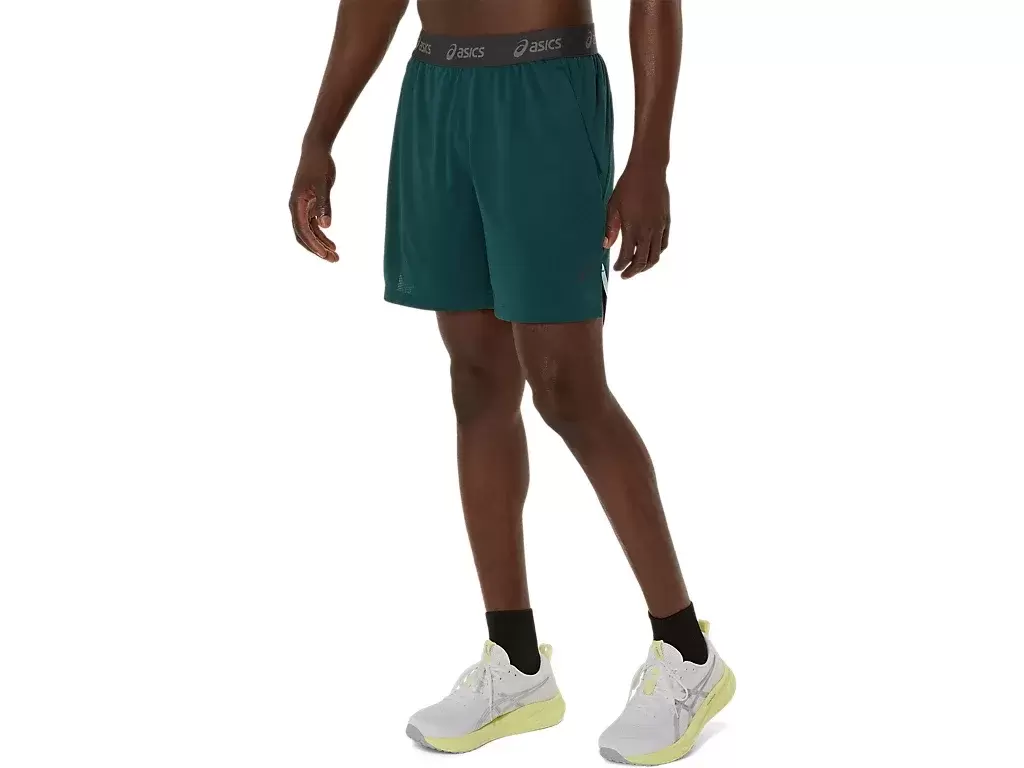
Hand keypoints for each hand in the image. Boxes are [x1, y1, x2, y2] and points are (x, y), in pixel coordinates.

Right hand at [289, 144, 337, 261]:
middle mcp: (296, 208)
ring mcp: (302, 208)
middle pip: (304, 235)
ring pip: (309, 232)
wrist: (316, 151)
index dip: (313, 244)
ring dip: (321, 244)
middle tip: (334, 259)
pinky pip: (313, 226)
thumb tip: (326, 226)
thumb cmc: (318, 166)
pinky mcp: (309, 206)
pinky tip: (331, 242)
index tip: (324, 254)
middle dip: (317, 249)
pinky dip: (321, 235)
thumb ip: (324, 205)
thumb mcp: (323, 185)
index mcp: (296, 204)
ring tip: (335, 255)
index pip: (302, 230)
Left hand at [603, 161, 670, 278]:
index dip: (621, 266)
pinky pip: (664, 244)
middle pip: (642, 260)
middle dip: (633, 271)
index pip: (627, 256)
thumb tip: (606, 245)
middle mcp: (648, 230)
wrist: (648, 171)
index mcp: (632, 228)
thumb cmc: (628, 186)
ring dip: (646, 265)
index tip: (616, 269)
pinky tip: (650, 253)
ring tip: (638, 268)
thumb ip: (610, 228)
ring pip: (655, 255)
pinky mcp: (666, 222)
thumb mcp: (612, 206)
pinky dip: (657, 253)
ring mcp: (659, 227)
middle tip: (625, 275)